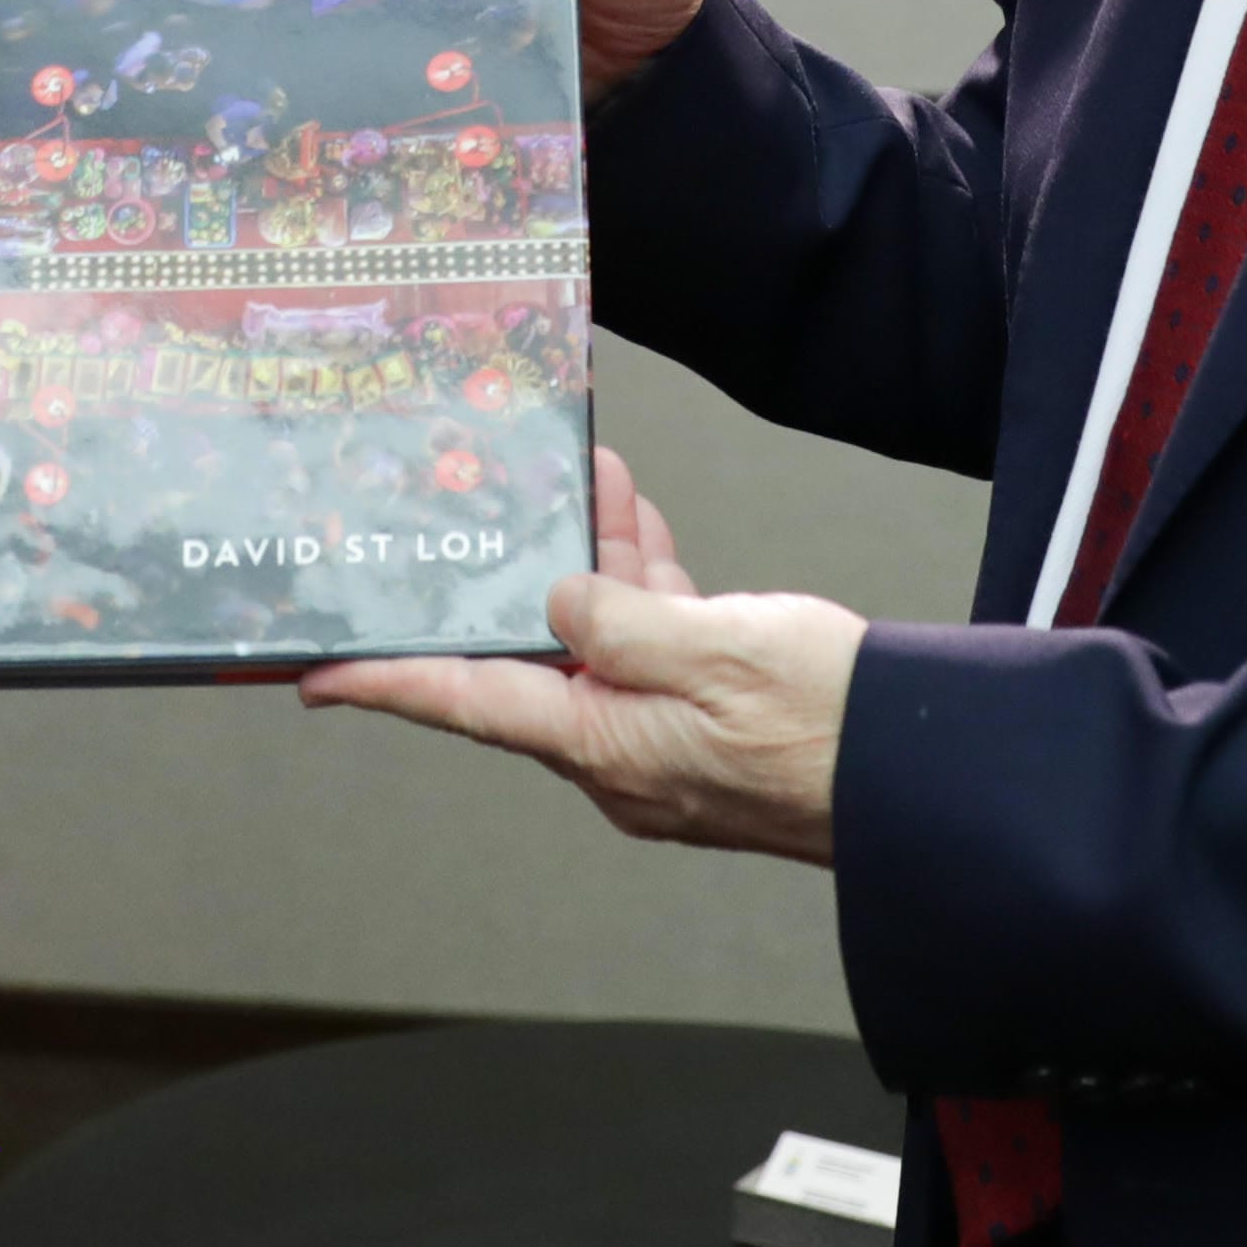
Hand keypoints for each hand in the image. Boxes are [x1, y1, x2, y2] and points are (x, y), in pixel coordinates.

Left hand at [297, 452, 853, 865]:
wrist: (928, 770)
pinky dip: (644, 581)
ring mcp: (667, 738)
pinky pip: (654, 643)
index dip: (387, 682)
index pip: (469, 704)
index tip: (317, 675)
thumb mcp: (715, 650)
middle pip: (537, 656)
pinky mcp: (712, 718)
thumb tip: (560, 602)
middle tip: (477, 506)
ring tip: (578, 476)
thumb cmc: (829, 726)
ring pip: (599, 636)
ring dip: (589, 558)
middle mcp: (623, 753)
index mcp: (605, 747)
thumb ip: (621, 621)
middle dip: (513, 573)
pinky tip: (638, 519)